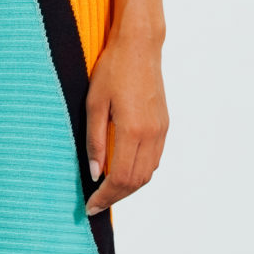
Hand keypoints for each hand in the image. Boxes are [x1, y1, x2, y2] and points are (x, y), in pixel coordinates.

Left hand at [84, 27, 166, 214]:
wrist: (140, 47)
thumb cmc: (112, 70)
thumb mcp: (94, 104)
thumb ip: (94, 141)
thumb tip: (95, 173)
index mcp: (132, 130)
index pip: (120, 178)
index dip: (104, 197)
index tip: (89, 206)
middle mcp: (151, 134)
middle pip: (136, 182)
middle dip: (115, 197)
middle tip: (94, 204)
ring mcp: (161, 130)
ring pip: (148, 173)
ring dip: (128, 188)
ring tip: (106, 192)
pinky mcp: (164, 125)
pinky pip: (154, 159)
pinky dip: (138, 173)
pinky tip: (122, 172)